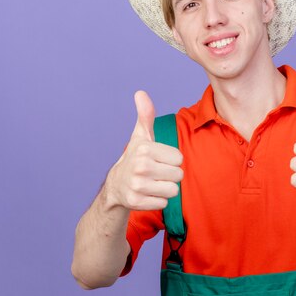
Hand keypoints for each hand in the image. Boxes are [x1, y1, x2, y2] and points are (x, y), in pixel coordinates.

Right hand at [106, 91, 183, 210]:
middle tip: (155, 173)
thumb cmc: (135, 157)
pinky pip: (164, 203)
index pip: (179, 158)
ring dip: (165, 188)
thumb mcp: (141, 136)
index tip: (157, 160)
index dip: (170, 160)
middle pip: (178, 175)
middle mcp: (140, 166)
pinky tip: (146, 194)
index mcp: (145, 149)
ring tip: (152, 183)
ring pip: (173, 190)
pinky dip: (158, 200)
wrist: (116, 186)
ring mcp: (137, 186)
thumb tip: (140, 93)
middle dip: (169, 175)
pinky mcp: (137, 203)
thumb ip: (145, 116)